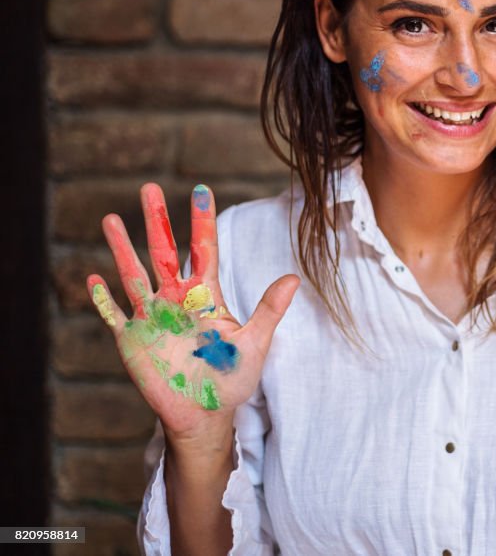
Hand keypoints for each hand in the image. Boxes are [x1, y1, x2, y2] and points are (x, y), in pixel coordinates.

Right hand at [87, 183, 298, 440]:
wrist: (205, 413)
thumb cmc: (232, 377)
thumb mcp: (255, 343)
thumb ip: (270, 310)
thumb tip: (294, 277)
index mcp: (207, 296)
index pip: (204, 249)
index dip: (202, 220)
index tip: (201, 189)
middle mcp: (177, 299)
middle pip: (163, 252)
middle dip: (156, 221)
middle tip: (148, 187)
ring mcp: (152, 317)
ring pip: (134, 275)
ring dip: (123, 248)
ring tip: (111, 219)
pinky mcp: (133, 340)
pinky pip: (114, 315)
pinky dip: (104, 299)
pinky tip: (94, 278)